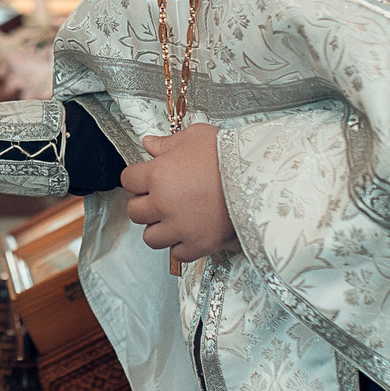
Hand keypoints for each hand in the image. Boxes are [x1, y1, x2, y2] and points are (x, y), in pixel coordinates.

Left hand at [121, 124, 237, 263]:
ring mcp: (179, 227)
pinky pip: (177, 254)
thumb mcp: (196, 137)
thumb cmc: (230, 154)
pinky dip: (181, 246)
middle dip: (145, 204)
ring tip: (174, 218)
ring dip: (159, 228)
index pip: (127, 180)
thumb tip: (149, 144)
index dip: (137, 178)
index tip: (147, 178)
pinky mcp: (198, 245)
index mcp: (158, 175)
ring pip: (151, 237)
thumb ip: (168, 143)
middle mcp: (163, 204)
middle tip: (161, 198)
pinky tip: (190, 232)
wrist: (262, 178)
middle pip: (135, 211)